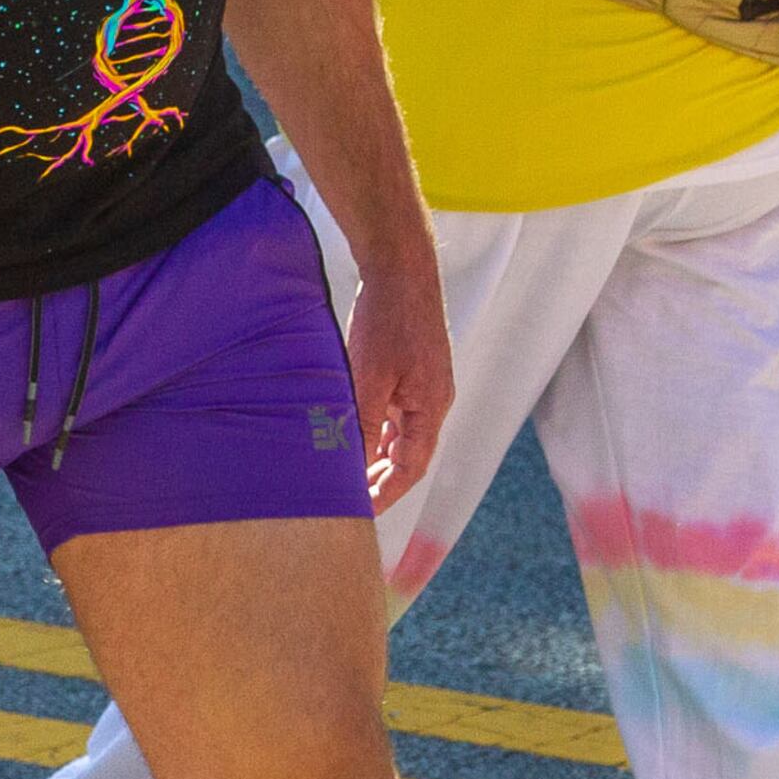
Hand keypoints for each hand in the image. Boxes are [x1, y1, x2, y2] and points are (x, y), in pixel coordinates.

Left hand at [346, 254, 453, 510]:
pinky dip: (375, 426)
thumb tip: (348, 467)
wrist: (401, 266)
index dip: (386, 493)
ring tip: (346, 472)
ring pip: (399, 431)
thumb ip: (360, 424)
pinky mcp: (411, 366)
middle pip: (409, 454)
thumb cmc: (387, 320)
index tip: (360, 512)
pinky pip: (395, 409)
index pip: (412, 467)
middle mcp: (433, 399)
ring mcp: (424, 382)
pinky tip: (352, 430)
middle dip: (381, 479)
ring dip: (375, 453)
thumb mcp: (368, 378)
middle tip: (349, 500)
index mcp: (431, 407)